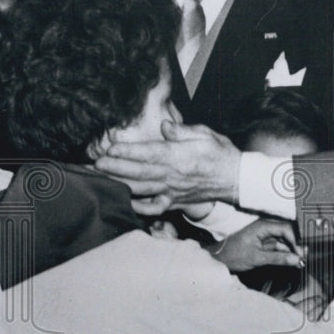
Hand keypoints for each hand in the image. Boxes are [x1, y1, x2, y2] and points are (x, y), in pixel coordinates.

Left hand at [95, 119, 240, 215]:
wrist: (237, 179)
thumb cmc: (222, 154)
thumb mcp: (205, 134)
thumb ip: (182, 131)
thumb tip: (164, 126)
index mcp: (179, 157)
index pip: (149, 153)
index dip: (128, 151)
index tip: (110, 147)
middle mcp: (173, 176)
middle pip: (139, 172)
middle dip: (115, 167)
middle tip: (95, 163)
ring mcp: (172, 191)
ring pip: (141, 189)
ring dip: (119, 183)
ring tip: (101, 178)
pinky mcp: (175, 201)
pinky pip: (154, 207)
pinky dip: (139, 206)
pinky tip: (125, 201)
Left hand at [209, 218, 306, 272]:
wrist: (218, 259)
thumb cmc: (233, 255)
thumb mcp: (257, 258)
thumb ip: (278, 258)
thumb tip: (297, 260)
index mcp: (263, 226)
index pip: (286, 228)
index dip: (296, 240)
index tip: (301, 253)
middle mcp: (266, 228)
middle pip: (288, 233)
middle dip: (297, 245)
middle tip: (305, 258)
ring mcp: (266, 236)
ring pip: (285, 241)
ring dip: (293, 251)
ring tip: (301, 262)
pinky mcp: (265, 244)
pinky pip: (280, 247)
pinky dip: (286, 254)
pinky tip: (294, 262)